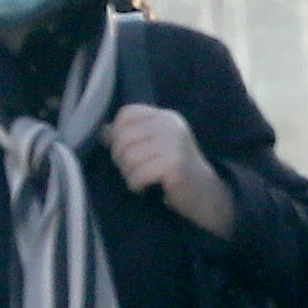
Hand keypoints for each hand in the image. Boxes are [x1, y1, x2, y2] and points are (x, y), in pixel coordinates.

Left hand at [106, 103, 235, 237]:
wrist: (205, 193)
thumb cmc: (175, 169)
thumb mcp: (153, 146)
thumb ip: (130, 135)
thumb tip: (102, 131)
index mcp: (165, 116)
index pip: (126, 114)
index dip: (119, 134)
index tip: (130, 150)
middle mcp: (170, 125)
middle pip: (123, 137)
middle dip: (121, 158)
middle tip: (134, 170)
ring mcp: (173, 143)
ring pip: (128, 157)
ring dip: (129, 174)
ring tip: (140, 179)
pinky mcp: (173, 164)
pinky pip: (137, 174)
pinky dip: (136, 184)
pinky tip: (144, 187)